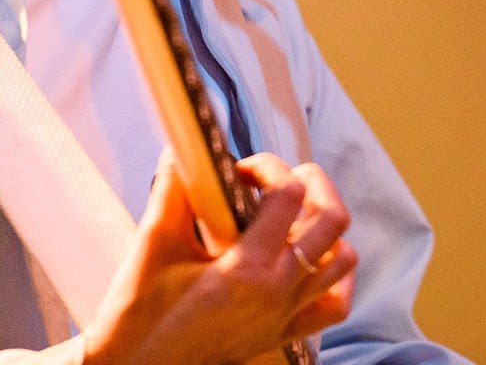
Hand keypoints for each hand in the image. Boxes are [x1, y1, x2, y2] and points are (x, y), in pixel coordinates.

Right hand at [81, 150, 356, 364]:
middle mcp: (280, 291)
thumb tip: (181, 151)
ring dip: (324, 226)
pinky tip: (310, 258)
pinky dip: (334, 275)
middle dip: (311, 182)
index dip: (269, 166)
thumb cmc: (141, 315)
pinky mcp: (283, 334)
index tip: (238, 169)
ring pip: (344, 260)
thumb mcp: (153, 246)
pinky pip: (334, 304)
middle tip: (272, 179)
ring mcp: (287, 315)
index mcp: (250, 269)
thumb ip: (171, 191)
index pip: (289, 194)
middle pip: (333, 218)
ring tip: (288, 214)